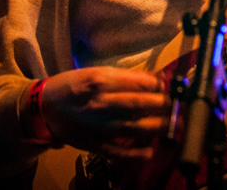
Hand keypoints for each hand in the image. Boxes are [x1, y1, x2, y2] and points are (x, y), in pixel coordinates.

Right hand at [40, 67, 170, 158]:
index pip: (141, 82)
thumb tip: (158, 79)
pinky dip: (136, 154)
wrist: (44, 107)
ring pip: (135, 127)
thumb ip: (127, 77)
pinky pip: (119, 152)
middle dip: (166, 104)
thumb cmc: (75, 86)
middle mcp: (102, 103)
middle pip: (141, 104)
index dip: (163, 85)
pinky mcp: (94, 144)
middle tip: (182, 105)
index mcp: (103, 81)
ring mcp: (99, 126)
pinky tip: (151, 151)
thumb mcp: (99, 73)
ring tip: (176, 125)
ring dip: (159, 127)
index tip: (176, 86)